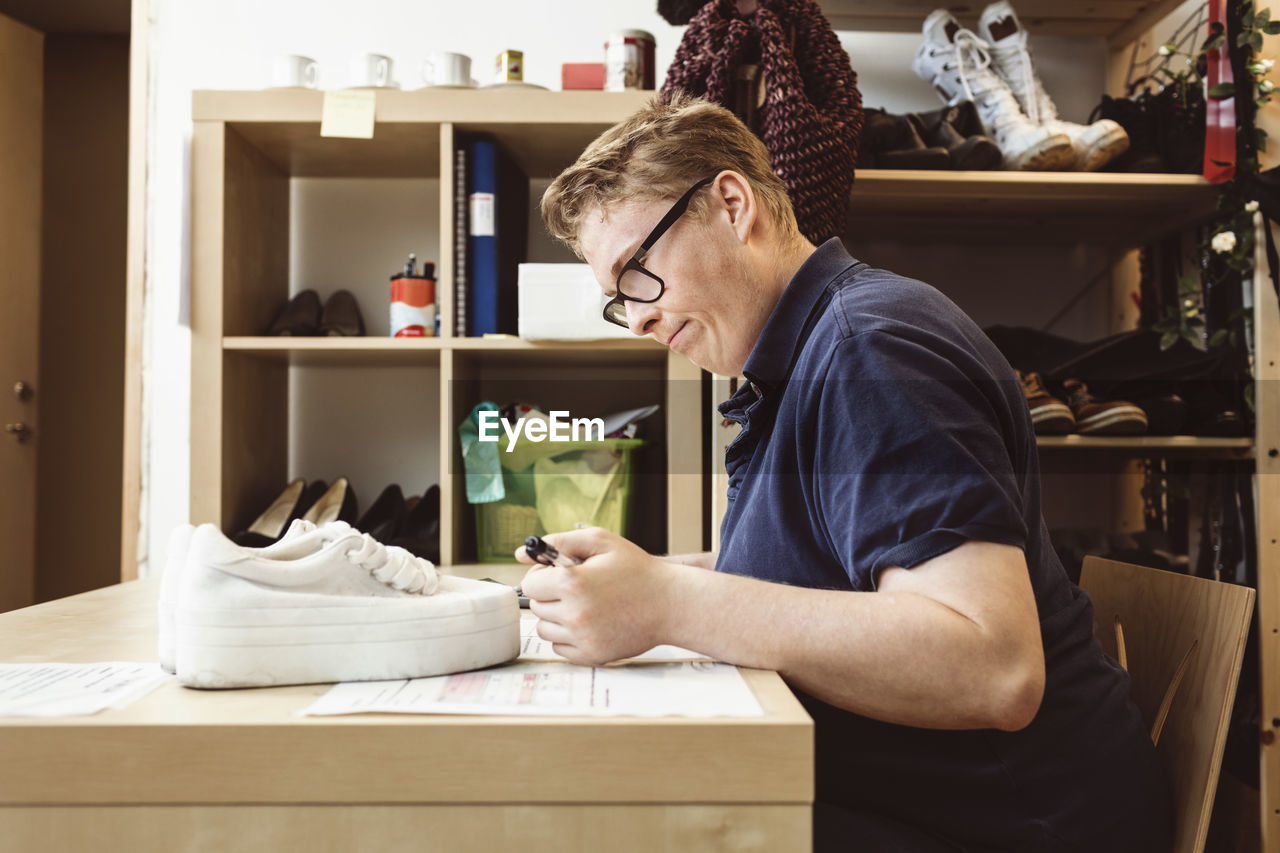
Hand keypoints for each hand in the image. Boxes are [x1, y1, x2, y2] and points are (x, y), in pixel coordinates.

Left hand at [513, 527, 671, 664]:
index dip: (543, 576)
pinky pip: (559, 648)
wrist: (670, 603)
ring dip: (556, 617)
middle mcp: (574, 613)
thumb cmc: (637, 570)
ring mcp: (583, 638)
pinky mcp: (592, 655)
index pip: (530, 584)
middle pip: (536, 607)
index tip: (559, 574)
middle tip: (577, 588)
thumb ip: (557, 542)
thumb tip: (522, 553)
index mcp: (572, 583)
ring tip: (583, 605)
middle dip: (551, 596)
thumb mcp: (600, 541)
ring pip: (544, 629)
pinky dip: (568, 636)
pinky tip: (589, 622)